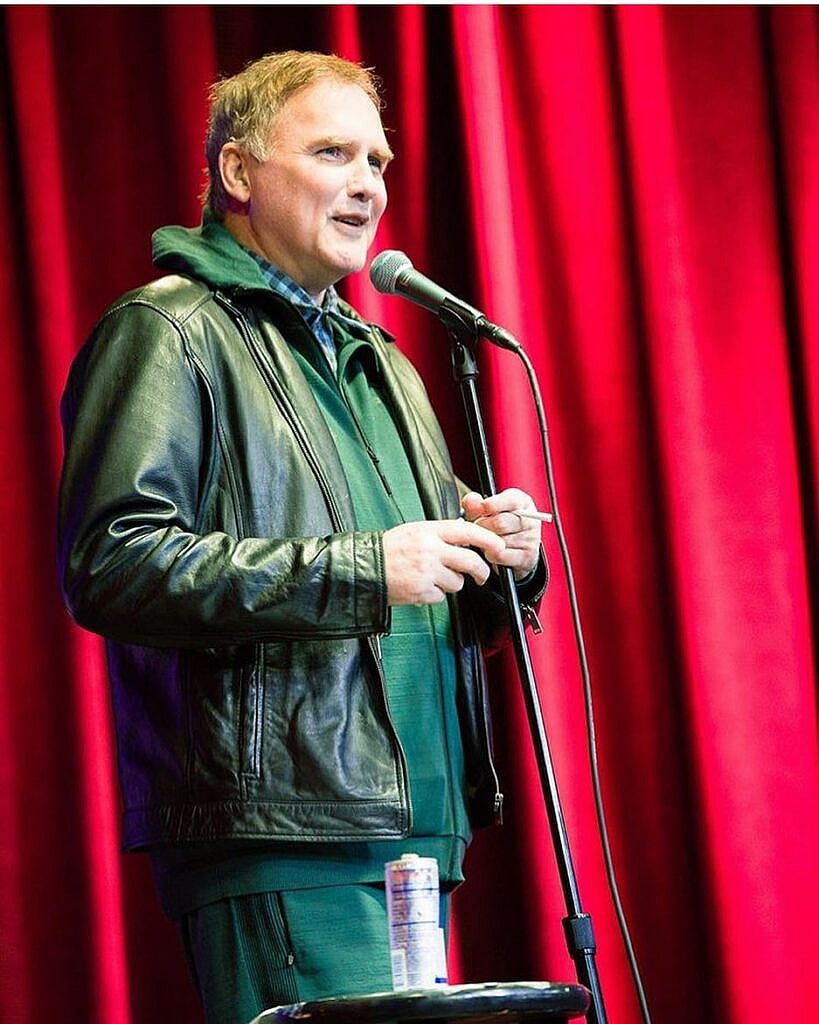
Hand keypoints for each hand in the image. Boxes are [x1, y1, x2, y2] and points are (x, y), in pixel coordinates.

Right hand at [382, 519, 506, 605]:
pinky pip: (442, 596)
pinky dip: (436, 594)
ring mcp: (426, 572)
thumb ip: (441, 533)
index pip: (467, 532)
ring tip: (434, 578)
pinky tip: (422, 586)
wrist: (364, 567)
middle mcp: (430, 550)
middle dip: (481, 571)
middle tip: (481, 575)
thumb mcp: (415, 530)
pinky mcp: (421, 591)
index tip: (498, 546)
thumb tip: (465, 533)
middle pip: (470, 561)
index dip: (488, 539)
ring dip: (452, 583)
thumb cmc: (389, 549)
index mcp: (429, 531)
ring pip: (457, 582)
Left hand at [461, 489, 541, 579]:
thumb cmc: (497, 524)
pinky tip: (491, 550)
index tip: (483, 507)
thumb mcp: (486, 510)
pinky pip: (500, 555)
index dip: (493, 504)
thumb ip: (476, 503)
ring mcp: (531, 539)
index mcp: (521, 501)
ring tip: (487, 539)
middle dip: (484, 526)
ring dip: (487, 542)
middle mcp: (530, 519)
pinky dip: (491, 554)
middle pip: (501, 523)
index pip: (511, 500)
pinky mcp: (527, 557)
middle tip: (480, 527)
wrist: (512, 548)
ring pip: (499, 541)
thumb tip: (471, 501)